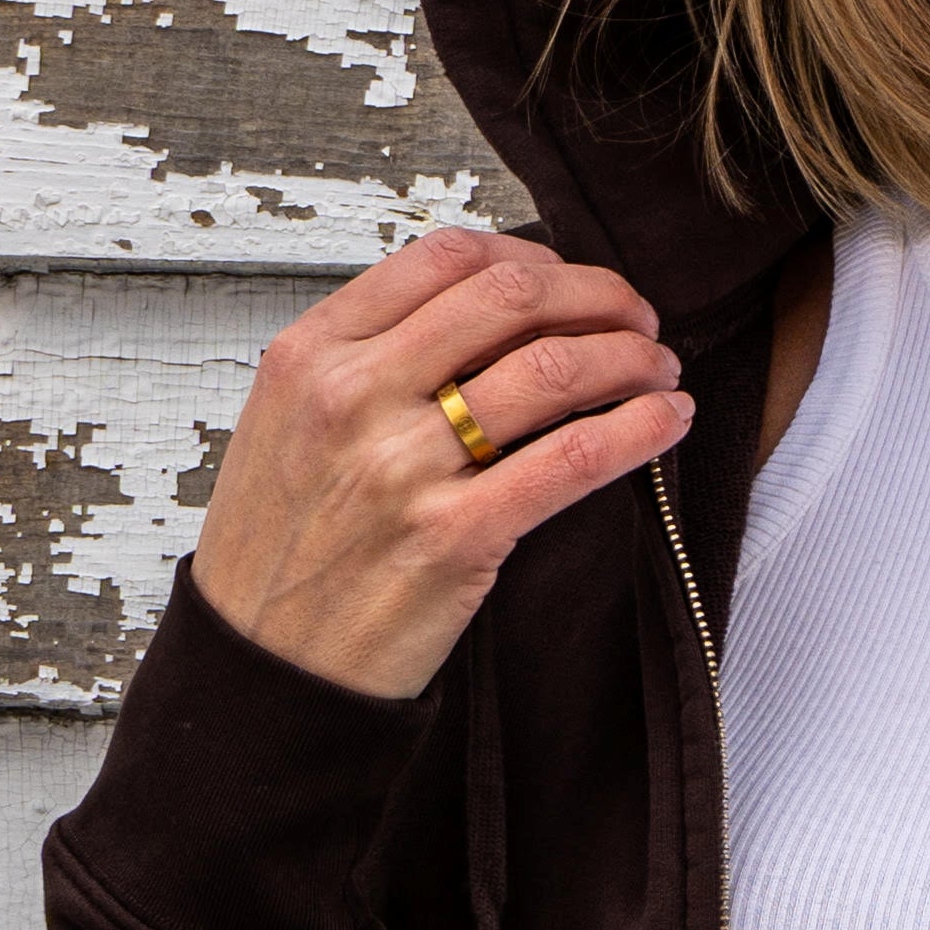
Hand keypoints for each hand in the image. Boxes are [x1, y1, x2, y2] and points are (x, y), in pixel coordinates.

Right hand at [188, 219, 692, 702]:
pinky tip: (668, 421)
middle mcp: (353, 398)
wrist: (261, 671)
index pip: (445, 258)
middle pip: (510, 298)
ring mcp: (401, 468)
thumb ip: (366, 362)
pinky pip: (573, 459)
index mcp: (312, 356)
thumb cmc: (279, 552)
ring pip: (552, 368)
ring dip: (630, 359)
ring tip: (658, 371)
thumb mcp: (287, 426)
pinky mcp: (452, 538)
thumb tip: (481, 312)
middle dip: (596, 296)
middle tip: (636, 318)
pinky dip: (639, 428)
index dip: (532, 258)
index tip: (568, 280)